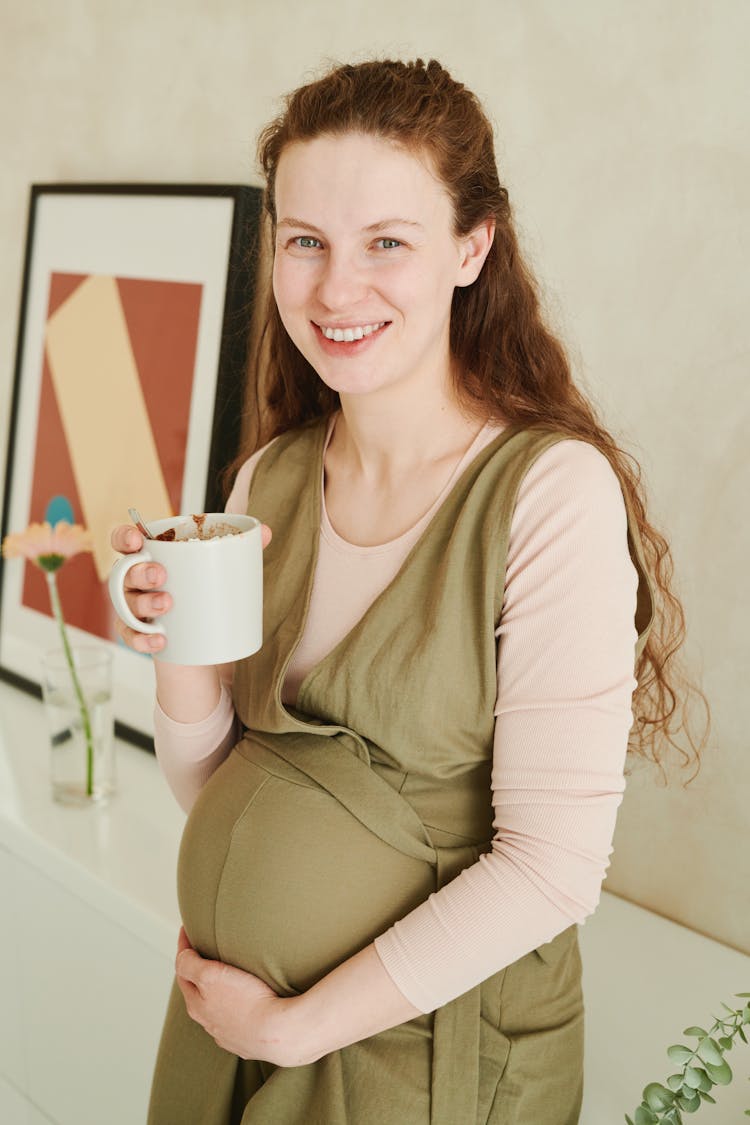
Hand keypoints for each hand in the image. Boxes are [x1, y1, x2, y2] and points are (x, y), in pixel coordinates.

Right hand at [109, 522, 271, 654]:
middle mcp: (134, 582)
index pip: (124, 541)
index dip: (123, 537)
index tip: (138, 539)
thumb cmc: (204, 591)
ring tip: (167, 604)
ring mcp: (134, 609)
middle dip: (139, 572)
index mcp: (150, 557)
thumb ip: (238, 549)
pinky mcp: (141, 635)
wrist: (202, 640)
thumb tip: (266, 532)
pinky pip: (132, 638)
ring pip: (126, 605)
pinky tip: (161, 640)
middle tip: (161, 576)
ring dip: (144, 604)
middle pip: (123, 573)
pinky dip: (144, 639)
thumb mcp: (219, 569)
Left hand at [174, 926, 295, 1064]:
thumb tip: (182, 956)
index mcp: (196, 1005)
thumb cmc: (247, 1002)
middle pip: (197, 990)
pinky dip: (236, 1005)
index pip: (182, 970)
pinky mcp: (248, 1039)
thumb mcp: (210, 976)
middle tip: (205, 948)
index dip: (183, 946)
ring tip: (228, 973)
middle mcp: (208, 1021)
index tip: (187, 928)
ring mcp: (228, 1033)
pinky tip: (247, 999)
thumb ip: (189, 964)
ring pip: (216, 1006)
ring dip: (218, 989)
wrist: (280, 1033)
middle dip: (197, 969)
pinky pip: (237, 1018)